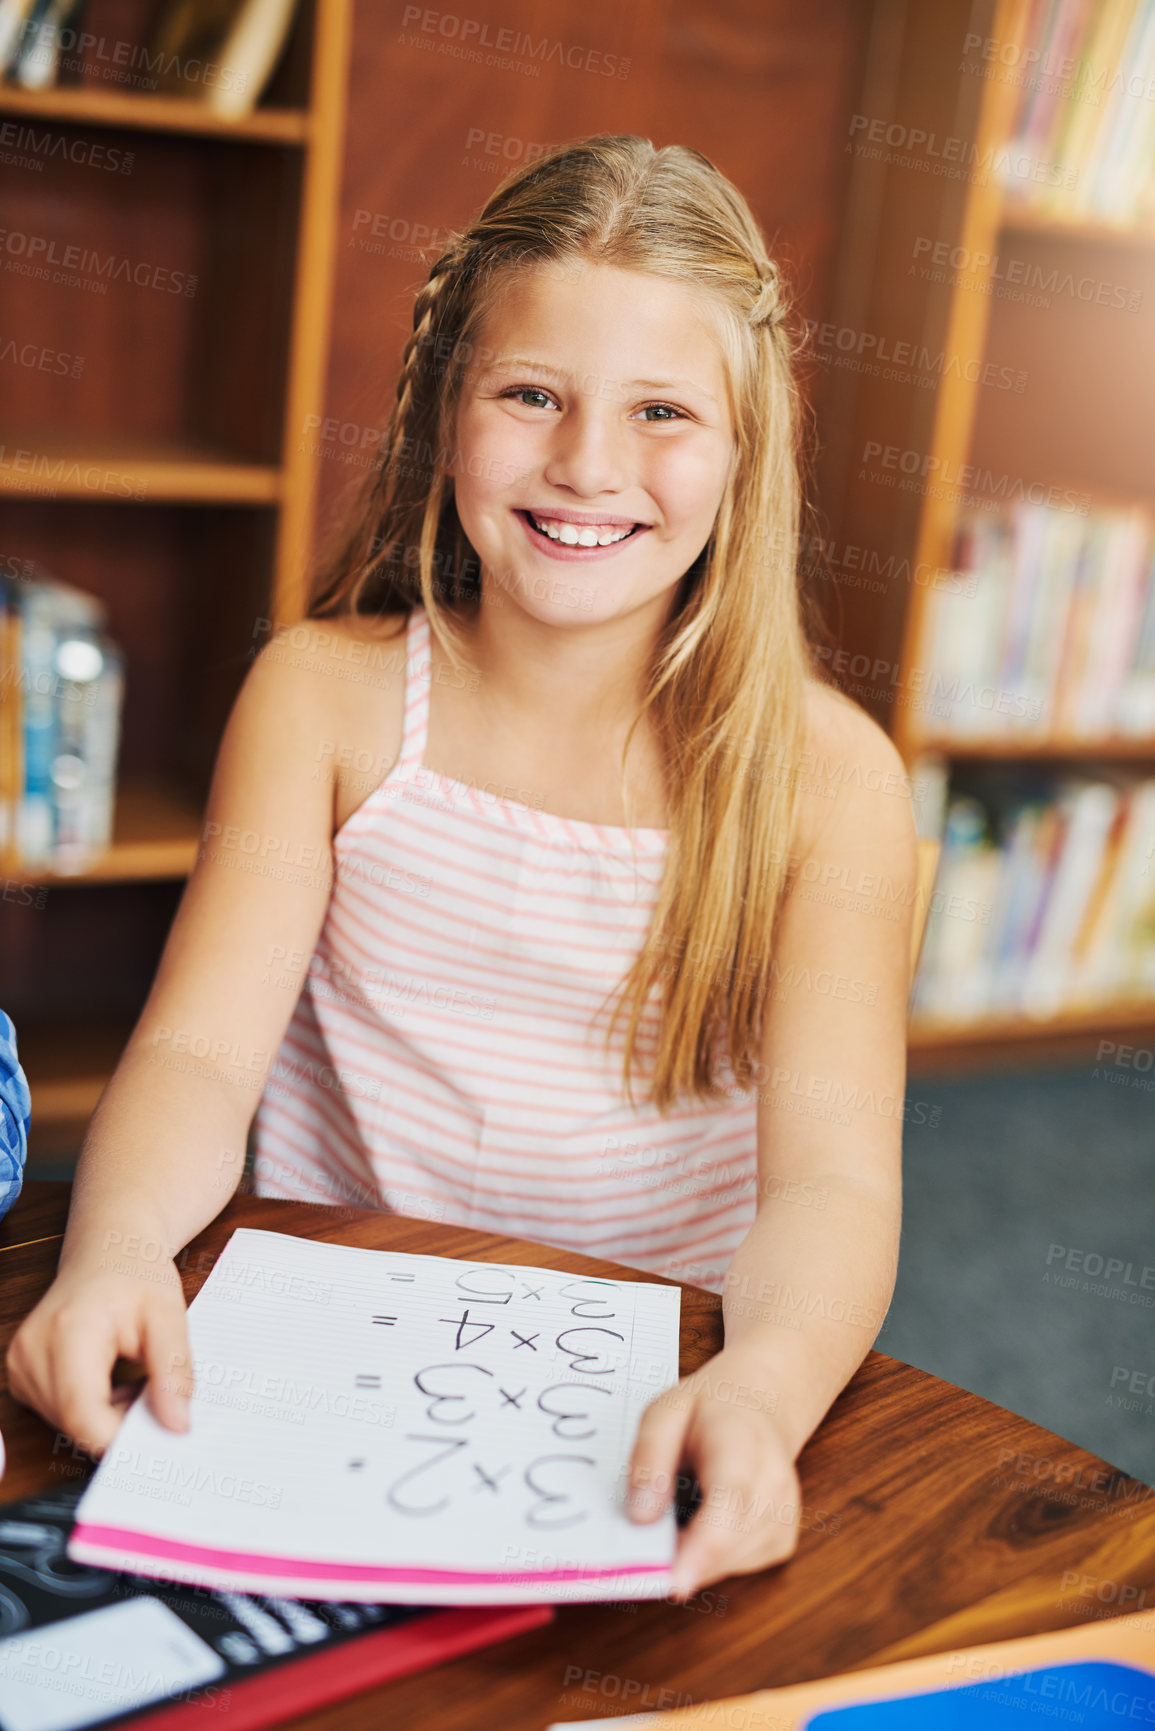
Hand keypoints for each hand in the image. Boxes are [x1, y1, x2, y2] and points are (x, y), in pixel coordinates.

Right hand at [6, 1253, 193, 1458]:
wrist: (108, 1246)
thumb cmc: (136, 1272)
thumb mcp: (169, 1315)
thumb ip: (173, 1371)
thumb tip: (177, 1426)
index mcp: (67, 1333)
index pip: (83, 1415)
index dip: (122, 1435)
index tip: (161, 1430)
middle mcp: (32, 1352)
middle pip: (76, 1424)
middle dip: (120, 1421)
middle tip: (152, 1390)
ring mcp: (20, 1364)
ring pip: (67, 1424)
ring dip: (106, 1415)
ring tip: (131, 1377)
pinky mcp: (21, 1373)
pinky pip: (59, 1412)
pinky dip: (90, 1406)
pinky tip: (109, 1379)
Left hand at [625, 1346, 800, 1598]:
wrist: (759, 1407)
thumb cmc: (707, 1410)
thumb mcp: (663, 1412)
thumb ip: (648, 1458)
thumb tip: (640, 1517)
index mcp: (743, 1443)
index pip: (730, 1503)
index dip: (702, 1548)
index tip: (673, 1581)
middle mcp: (774, 1484)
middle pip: (728, 1545)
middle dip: (681, 1555)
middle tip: (650, 1538)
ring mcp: (784, 1516)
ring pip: (729, 1564)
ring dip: (694, 1555)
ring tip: (682, 1509)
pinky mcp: (782, 1540)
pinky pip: (737, 1567)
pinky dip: (710, 1557)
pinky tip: (703, 1522)